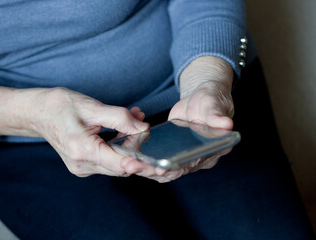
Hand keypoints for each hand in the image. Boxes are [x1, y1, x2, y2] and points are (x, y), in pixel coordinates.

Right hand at [34, 88, 149, 176]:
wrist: (38, 112)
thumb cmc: (59, 106)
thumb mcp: (91, 107)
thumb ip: (120, 117)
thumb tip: (143, 127)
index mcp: (82, 150)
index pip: (120, 165)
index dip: (142, 164)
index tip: (159, 164)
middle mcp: (82, 164)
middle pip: (122, 166)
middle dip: (137, 147)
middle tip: (143, 124)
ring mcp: (83, 167)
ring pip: (117, 163)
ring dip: (130, 144)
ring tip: (134, 117)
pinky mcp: (85, 164)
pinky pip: (109, 159)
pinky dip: (120, 145)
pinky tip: (124, 127)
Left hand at [120, 56, 234, 181]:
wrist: (201, 98)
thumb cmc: (211, 99)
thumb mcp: (213, 104)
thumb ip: (217, 115)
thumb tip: (227, 125)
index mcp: (213, 151)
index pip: (193, 163)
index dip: (176, 168)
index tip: (159, 170)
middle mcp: (199, 159)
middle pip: (174, 171)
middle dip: (152, 170)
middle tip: (132, 167)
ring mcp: (184, 157)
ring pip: (162, 169)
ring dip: (144, 168)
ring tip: (126, 164)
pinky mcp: (171, 152)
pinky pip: (156, 159)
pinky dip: (143, 159)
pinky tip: (128, 155)